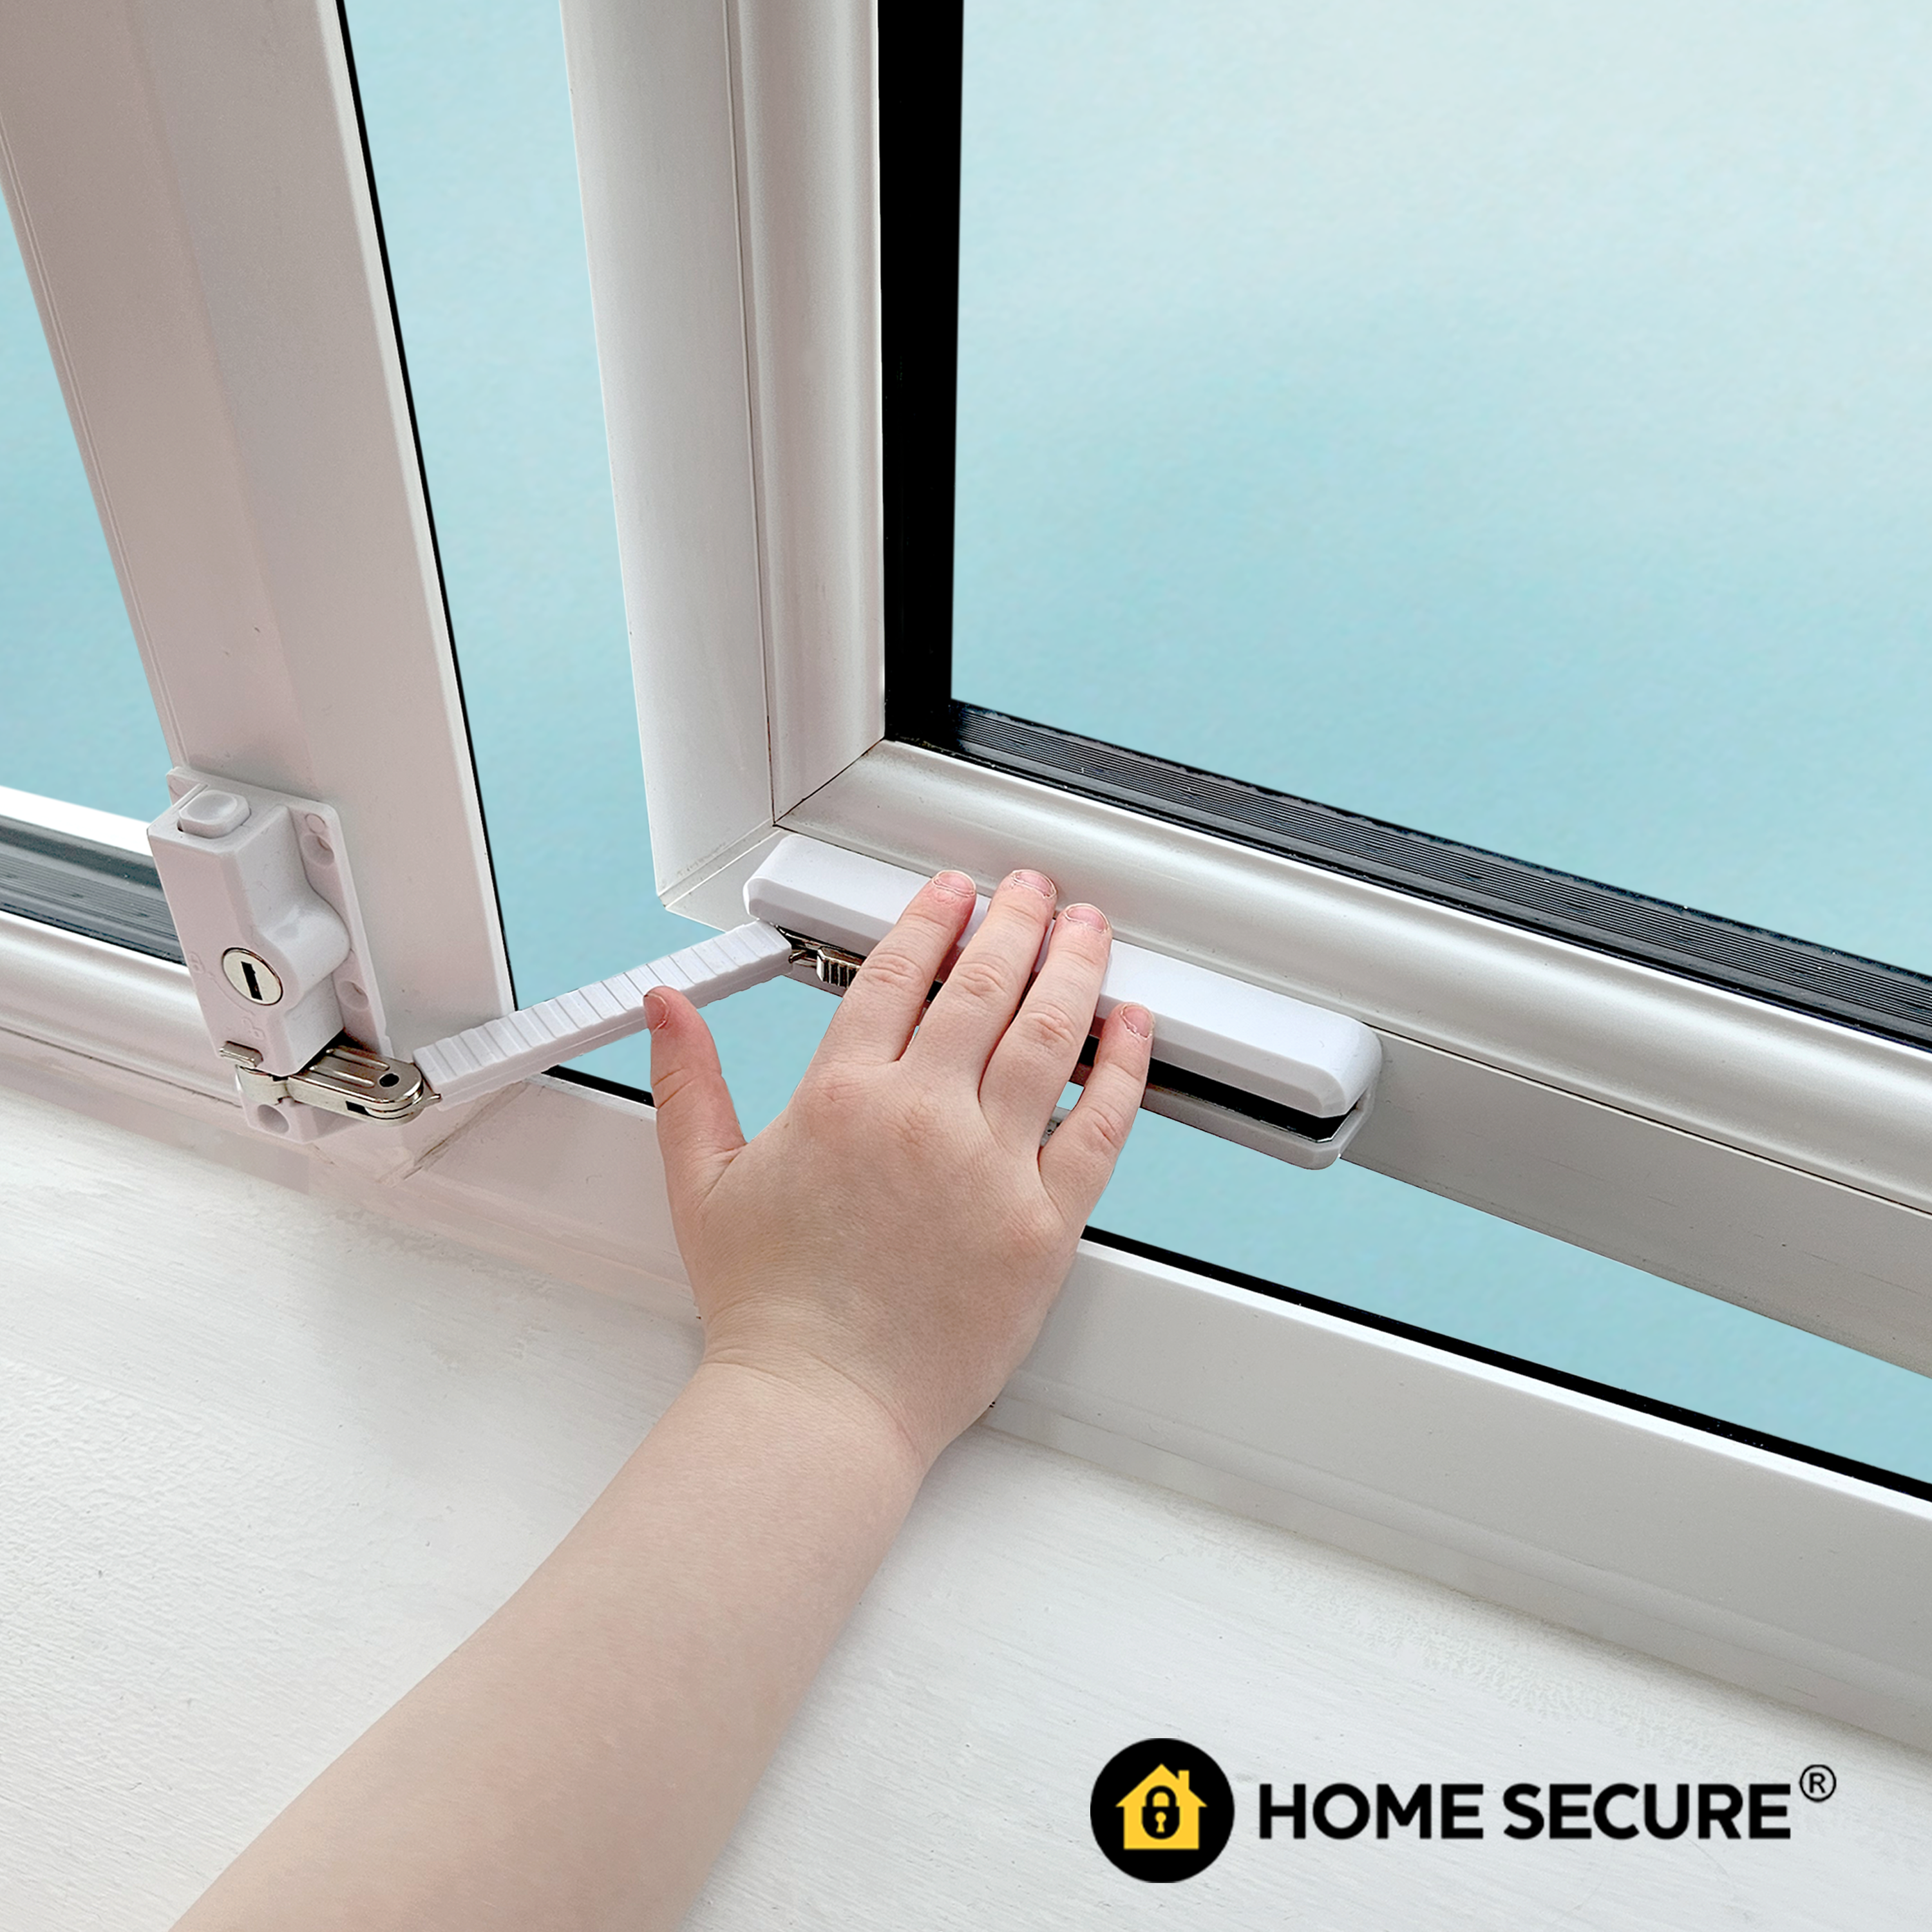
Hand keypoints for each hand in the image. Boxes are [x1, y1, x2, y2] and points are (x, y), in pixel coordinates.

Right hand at [645, 868, 1153, 1471]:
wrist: (820, 1407)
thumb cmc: (769, 1310)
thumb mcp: (702, 1184)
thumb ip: (688, 1084)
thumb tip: (666, 1008)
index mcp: (840, 1098)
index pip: (896, 974)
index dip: (930, 919)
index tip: (952, 894)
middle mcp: (921, 1118)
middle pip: (983, 987)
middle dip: (1013, 922)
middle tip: (1031, 890)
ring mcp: (990, 1167)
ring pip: (1050, 1035)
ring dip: (1073, 967)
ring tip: (1086, 928)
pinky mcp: (1044, 1223)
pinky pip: (1102, 1127)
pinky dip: (1125, 1067)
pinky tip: (1134, 1026)